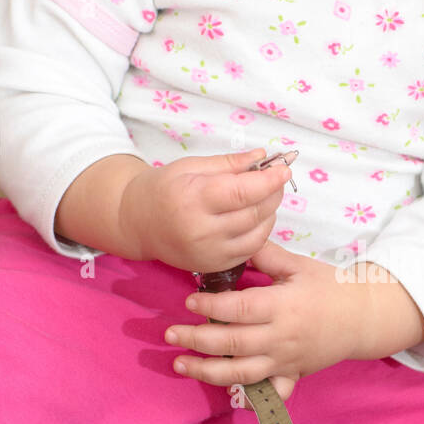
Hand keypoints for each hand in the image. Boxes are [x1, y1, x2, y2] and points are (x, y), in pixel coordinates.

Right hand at [118, 148, 290, 271]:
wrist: (139, 224)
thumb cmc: (164, 190)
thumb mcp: (190, 167)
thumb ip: (229, 163)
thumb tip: (262, 157)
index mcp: (192, 200)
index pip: (241, 192)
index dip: (268, 181)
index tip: (284, 169)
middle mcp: (201, 231)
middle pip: (254, 213)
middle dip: (272, 194)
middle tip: (276, 179)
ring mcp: (209, 253)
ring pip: (258, 234)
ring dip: (270, 213)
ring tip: (265, 196)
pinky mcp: (214, 266)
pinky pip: (250, 249)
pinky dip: (260, 232)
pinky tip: (255, 217)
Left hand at [163, 242, 423, 388]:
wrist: (364, 317)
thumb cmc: (330, 286)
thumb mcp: (299, 265)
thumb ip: (265, 255)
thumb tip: (233, 241)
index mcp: (283, 306)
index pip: (239, 309)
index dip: (210, 307)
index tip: (189, 301)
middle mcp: (282, 337)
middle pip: (232, 343)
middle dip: (197, 340)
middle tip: (170, 333)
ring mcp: (286, 360)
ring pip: (242, 372)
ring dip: (207, 371)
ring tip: (180, 364)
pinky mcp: (292, 374)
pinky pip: (269, 391)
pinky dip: (250, 397)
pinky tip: (226, 394)